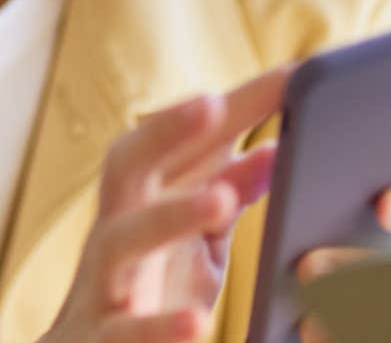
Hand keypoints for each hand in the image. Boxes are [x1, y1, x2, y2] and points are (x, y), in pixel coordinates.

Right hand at [39, 65, 292, 342]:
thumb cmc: (150, 288)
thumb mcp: (197, 239)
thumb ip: (229, 193)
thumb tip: (274, 149)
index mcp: (146, 199)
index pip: (187, 141)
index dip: (236, 106)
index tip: (293, 74)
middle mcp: (118, 229)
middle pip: (128, 164)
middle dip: (165, 128)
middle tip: (214, 102)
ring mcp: (105, 282)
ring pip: (121, 238)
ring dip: (170, 214)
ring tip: (220, 201)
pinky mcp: (97, 340)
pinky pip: (123, 331)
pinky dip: (157, 328)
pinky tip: (195, 324)